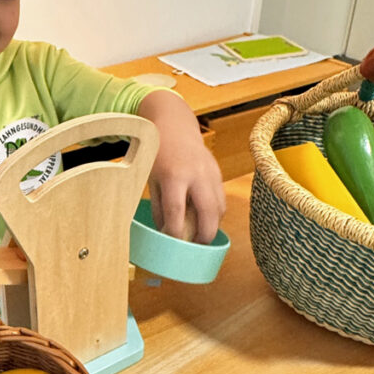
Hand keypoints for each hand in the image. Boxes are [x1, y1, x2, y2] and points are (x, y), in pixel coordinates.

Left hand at [138, 90, 225, 242]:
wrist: (175, 125)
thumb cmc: (159, 153)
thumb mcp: (152, 178)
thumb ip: (159, 206)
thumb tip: (165, 232)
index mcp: (174, 175)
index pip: (177, 211)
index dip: (175, 232)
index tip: (173, 243)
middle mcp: (197, 175)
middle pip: (208, 213)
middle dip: (204, 235)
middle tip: (195, 248)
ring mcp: (211, 173)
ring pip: (220, 208)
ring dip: (212, 225)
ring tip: (199, 236)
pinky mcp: (218, 173)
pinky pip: (221, 199)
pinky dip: (215, 213)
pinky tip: (204, 219)